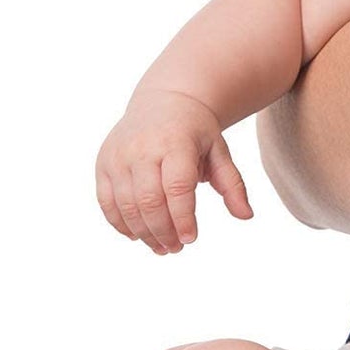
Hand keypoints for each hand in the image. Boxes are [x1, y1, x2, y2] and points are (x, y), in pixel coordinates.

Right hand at [95, 88, 251, 253]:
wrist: (165, 100)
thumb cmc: (196, 131)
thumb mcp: (219, 150)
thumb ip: (232, 183)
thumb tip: (246, 216)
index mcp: (176, 143)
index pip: (177, 187)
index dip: (183, 217)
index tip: (191, 239)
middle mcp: (142, 148)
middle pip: (149, 200)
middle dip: (163, 231)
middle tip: (176, 249)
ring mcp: (119, 155)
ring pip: (126, 205)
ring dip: (143, 232)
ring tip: (161, 247)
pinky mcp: (103, 163)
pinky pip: (106, 201)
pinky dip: (120, 223)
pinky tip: (137, 236)